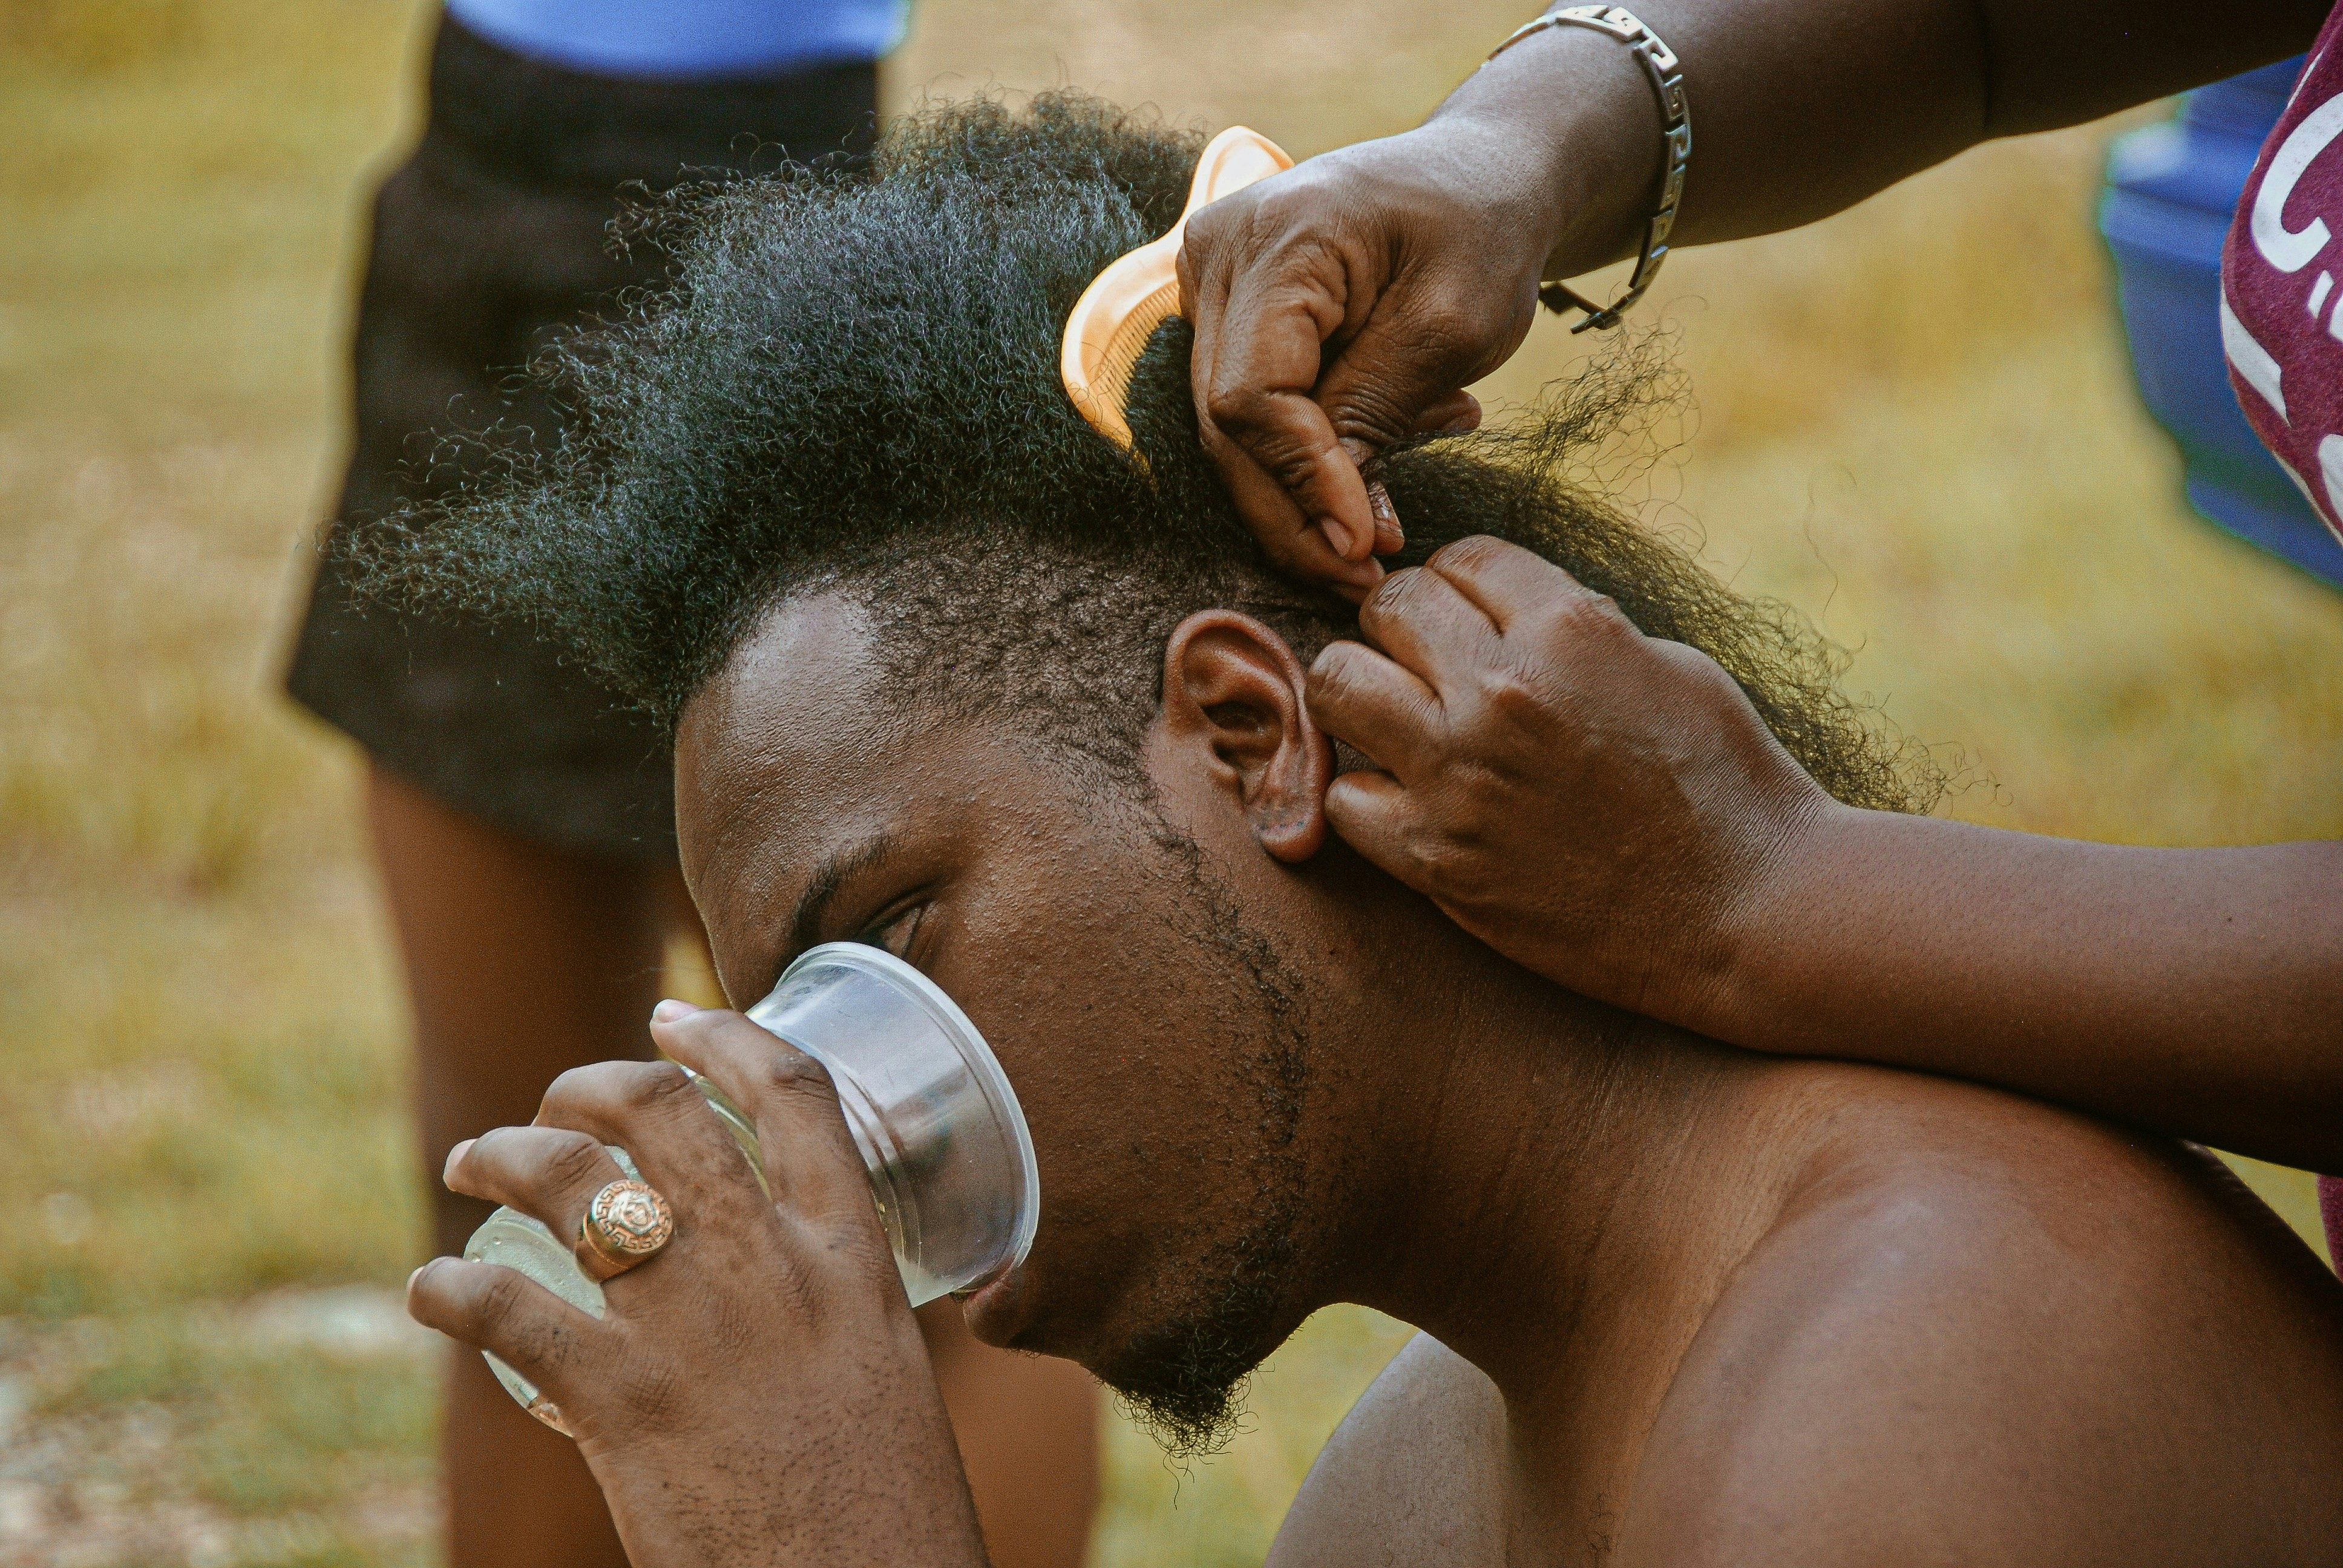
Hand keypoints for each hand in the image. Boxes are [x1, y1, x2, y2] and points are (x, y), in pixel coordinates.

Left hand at [407, 1007, 986, 1567]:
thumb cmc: (889, 1515)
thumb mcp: (883, 1378)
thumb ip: (831, 1318)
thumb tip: (788, 1299)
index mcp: (852, 1256)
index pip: (795, 1094)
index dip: (726, 1036)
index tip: (675, 1015)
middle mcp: (772, 1267)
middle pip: (665, 1110)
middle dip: (592, 1082)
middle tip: (557, 1102)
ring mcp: (692, 1326)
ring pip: (574, 1180)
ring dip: (505, 1153)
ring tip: (473, 1160)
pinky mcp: (618, 1402)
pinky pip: (504, 1307)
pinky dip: (448, 1288)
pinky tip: (430, 1293)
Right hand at [1178, 117, 1558, 593]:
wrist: (1484, 174)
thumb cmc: (1484, 228)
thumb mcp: (1452, 326)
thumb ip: (1376, 418)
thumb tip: (1332, 534)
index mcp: (1278, 237)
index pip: (1252, 396)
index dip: (1303, 483)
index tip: (1366, 549)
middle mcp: (1217, 254)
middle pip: (1227, 426)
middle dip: (1297, 516)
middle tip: (1369, 577)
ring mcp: (1211, 284)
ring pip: (1233, 432)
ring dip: (1309, 493)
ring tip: (1391, 523)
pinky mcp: (1228, 315)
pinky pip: (1255, 412)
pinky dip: (1315, 455)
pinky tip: (1382, 465)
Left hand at [1305, 535, 1831, 1021]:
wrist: (1751, 912)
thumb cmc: (1725, 783)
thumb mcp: (1666, 664)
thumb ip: (1573, 627)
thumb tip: (1503, 610)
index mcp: (1569, 628)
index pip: (1461, 557)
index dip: (1466, 585)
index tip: (1477, 619)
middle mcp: (1503, 691)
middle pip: (1386, 606)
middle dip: (1405, 628)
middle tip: (1431, 667)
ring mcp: (1461, 776)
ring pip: (1335, 684)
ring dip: (1362, 694)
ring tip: (1401, 721)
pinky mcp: (1438, 858)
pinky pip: (1345, 796)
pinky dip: (1368, 795)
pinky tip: (1409, 802)